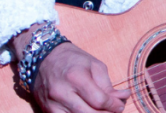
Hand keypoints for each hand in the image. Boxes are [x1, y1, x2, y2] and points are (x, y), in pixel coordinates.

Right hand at [13, 28, 129, 112]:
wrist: (43, 57)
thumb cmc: (72, 59)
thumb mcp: (94, 65)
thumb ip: (107, 85)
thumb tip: (122, 98)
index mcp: (76, 77)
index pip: (99, 100)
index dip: (114, 106)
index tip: (120, 106)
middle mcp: (62, 92)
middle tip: (114, 111)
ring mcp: (53, 104)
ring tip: (102, 111)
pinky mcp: (47, 111)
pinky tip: (87, 111)